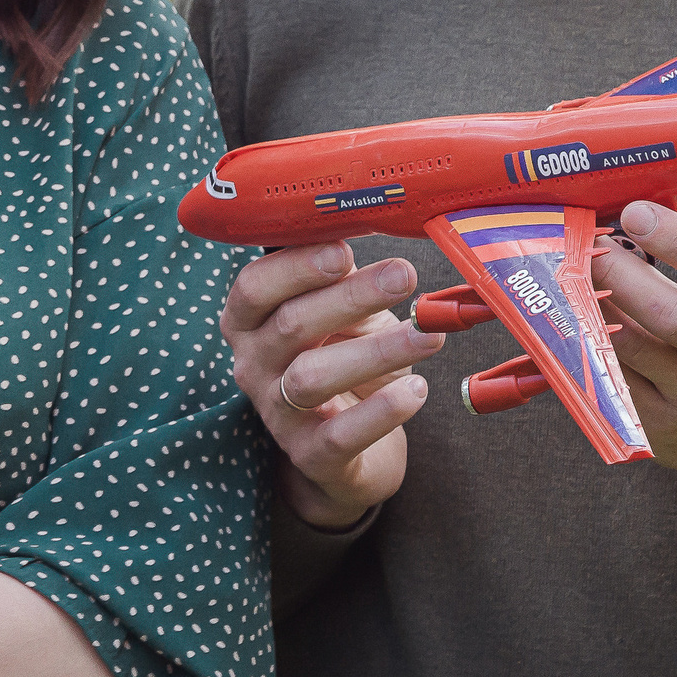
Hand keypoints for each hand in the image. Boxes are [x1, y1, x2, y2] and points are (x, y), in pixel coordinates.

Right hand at [223, 243, 443, 531]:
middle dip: (351, 297)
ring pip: (312, 377)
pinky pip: (341, 435)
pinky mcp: (311, 455)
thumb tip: (379, 221)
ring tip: (428, 336)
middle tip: (405, 275)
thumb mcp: (337, 311)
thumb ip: (342, 277)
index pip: (254, 287)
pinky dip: (381, 411)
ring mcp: (277, 414)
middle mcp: (252, 366)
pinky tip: (417, 389)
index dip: (297, 266)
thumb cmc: (339, 356)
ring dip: (375, 351)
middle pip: (291, 325)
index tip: (345, 250)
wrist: (345, 446)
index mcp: (248, 321)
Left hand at [594, 185, 676, 493]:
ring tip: (572, 273)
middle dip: (621, 275)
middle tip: (586, 241)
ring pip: (632, 350)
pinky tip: (572, 318)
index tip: (634, 211)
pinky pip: (611, 382)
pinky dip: (586, 345)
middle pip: (673, 317)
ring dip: (594, 307)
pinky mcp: (660, 429)